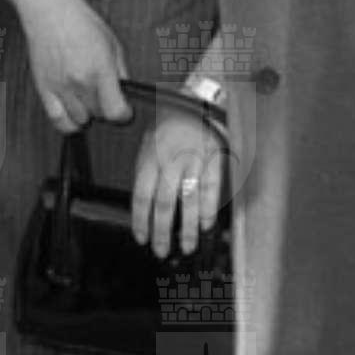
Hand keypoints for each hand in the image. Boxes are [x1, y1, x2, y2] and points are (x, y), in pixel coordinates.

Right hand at [20, 0, 128, 134]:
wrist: (50, 11)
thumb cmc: (82, 23)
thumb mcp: (112, 44)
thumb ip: (121, 72)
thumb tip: (125, 94)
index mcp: (100, 70)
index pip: (115, 111)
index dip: (124, 114)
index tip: (124, 110)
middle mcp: (79, 82)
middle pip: (98, 116)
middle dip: (105, 109)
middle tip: (104, 96)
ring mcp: (60, 87)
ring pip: (79, 120)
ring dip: (86, 113)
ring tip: (87, 98)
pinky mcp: (44, 88)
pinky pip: (57, 119)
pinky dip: (68, 122)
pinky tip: (73, 112)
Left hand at [132, 107, 224, 256]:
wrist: (197, 103)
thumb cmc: (170, 127)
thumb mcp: (148, 144)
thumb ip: (147, 173)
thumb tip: (144, 205)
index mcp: (149, 158)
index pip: (141, 196)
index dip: (140, 221)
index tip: (141, 237)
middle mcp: (170, 162)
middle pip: (164, 204)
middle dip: (161, 232)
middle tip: (160, 250)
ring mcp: (193, 162)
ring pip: (188, 201)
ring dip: (186, 228)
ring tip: (186, 247)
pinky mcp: (214, 161)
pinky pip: (211, 190)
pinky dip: (208, 210)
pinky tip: (205, 226)